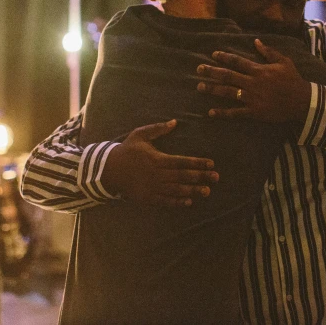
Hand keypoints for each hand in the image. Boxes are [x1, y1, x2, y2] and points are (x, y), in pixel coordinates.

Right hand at [101, 119, 218, 206]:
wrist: (108, 170)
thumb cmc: (127, 150)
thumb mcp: (140, 134)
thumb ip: (158, 129)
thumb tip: (174, 122)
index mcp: (157, 158)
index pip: (182, 161)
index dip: (197, 163)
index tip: (211, 163)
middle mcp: (157, 174)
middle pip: (183, 176)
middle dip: (201, 177)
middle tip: (216, 178)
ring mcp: (152, 187)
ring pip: (176, 190)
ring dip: (193, 191)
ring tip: (207, 191)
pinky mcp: (147, 198)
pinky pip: (165, 201)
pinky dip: (177, 202)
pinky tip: (189, 202)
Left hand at [197, 40, 310, 121]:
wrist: (302, 101)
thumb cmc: (293, 80)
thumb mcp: (283, 61)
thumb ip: (268, 52)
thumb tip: (255, 41)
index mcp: (258, 70)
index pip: (237, 61)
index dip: (224, 57)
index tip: (213, 54)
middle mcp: (252, 83)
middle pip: (228, 76)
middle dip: (212, 71)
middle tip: (199, 69)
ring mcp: (252, 98)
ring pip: (228, 92)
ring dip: (213, 89)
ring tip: (199, 87)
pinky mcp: (254, 112)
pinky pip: (235, 112)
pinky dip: (223, 113)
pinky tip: (211, 112)